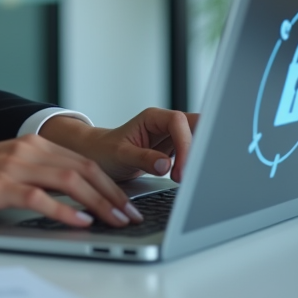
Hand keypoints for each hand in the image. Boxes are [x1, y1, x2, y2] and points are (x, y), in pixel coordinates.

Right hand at [0, 135, 141, 227]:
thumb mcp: (10, 167)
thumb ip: (39, 173)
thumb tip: (76, 196)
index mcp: (33, 143)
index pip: (84, 161)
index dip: (110, 183)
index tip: (127, 203)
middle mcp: (28, 149)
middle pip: (84, 169)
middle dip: (112, 194)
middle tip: (131, 215)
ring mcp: (15, 165)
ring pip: (69, 180)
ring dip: (98, 203)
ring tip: (115, 220)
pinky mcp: (1, 184)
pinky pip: (41, 197)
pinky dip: (65, 211)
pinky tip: (80, 222)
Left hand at [40, 108, 198, 183]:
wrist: (98, 157)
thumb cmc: (105, 151)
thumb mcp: (121, 155)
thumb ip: (143, 158)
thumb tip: (166, 165)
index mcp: (152, 118)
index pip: (179, 123)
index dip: (185, 144)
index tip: (181, 170)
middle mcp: (165, 125)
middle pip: (195, 127)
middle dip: (199, 149)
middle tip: (194, 175)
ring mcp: (171, 137)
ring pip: (197, 140)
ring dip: (198, 159)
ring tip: (191, 179)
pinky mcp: (174, 150)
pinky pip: (192, 153)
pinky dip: (194, 165)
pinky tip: (191, 178)